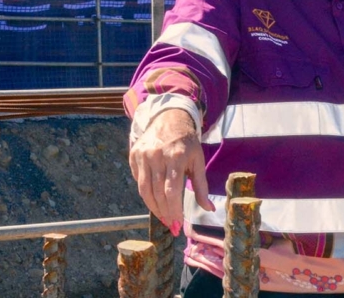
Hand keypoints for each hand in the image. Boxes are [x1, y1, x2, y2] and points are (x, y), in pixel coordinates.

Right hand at [128, 108, 214, 228]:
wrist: (169, 118)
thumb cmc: (186, 143)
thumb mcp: (198, 161)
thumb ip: (201, 187)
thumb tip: (209, 209)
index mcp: (175, 157)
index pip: (171, 191)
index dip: (174, 210)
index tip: (178, 223)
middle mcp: (156, 155)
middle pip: (157, 193)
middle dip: (164, 213)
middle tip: (171, 225)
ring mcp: (143, 154)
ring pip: (144, 189)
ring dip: (153, 208)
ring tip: (163, 217)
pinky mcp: (134, 155)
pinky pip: (138, 180)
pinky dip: (146, 194)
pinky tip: (154, 201)